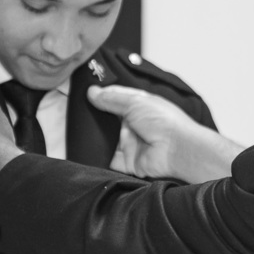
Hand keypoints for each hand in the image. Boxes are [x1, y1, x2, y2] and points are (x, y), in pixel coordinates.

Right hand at [88, 85, 243, 182]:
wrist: (177, 149)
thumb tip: (92, 92)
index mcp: (140, 106)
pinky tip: (85, 151)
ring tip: (75, 130)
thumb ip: (112, 99)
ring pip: (107, 140)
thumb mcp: (135, 102)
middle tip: (75, 113)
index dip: (102, 95)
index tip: (84, 93)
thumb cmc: (163, 120)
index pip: (117, 98)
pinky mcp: (128, 162)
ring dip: (96, 137)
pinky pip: (110, 160)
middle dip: (95, 117)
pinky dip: (99, 157)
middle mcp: (135, 124)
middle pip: (110, 120)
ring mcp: (131, 143)